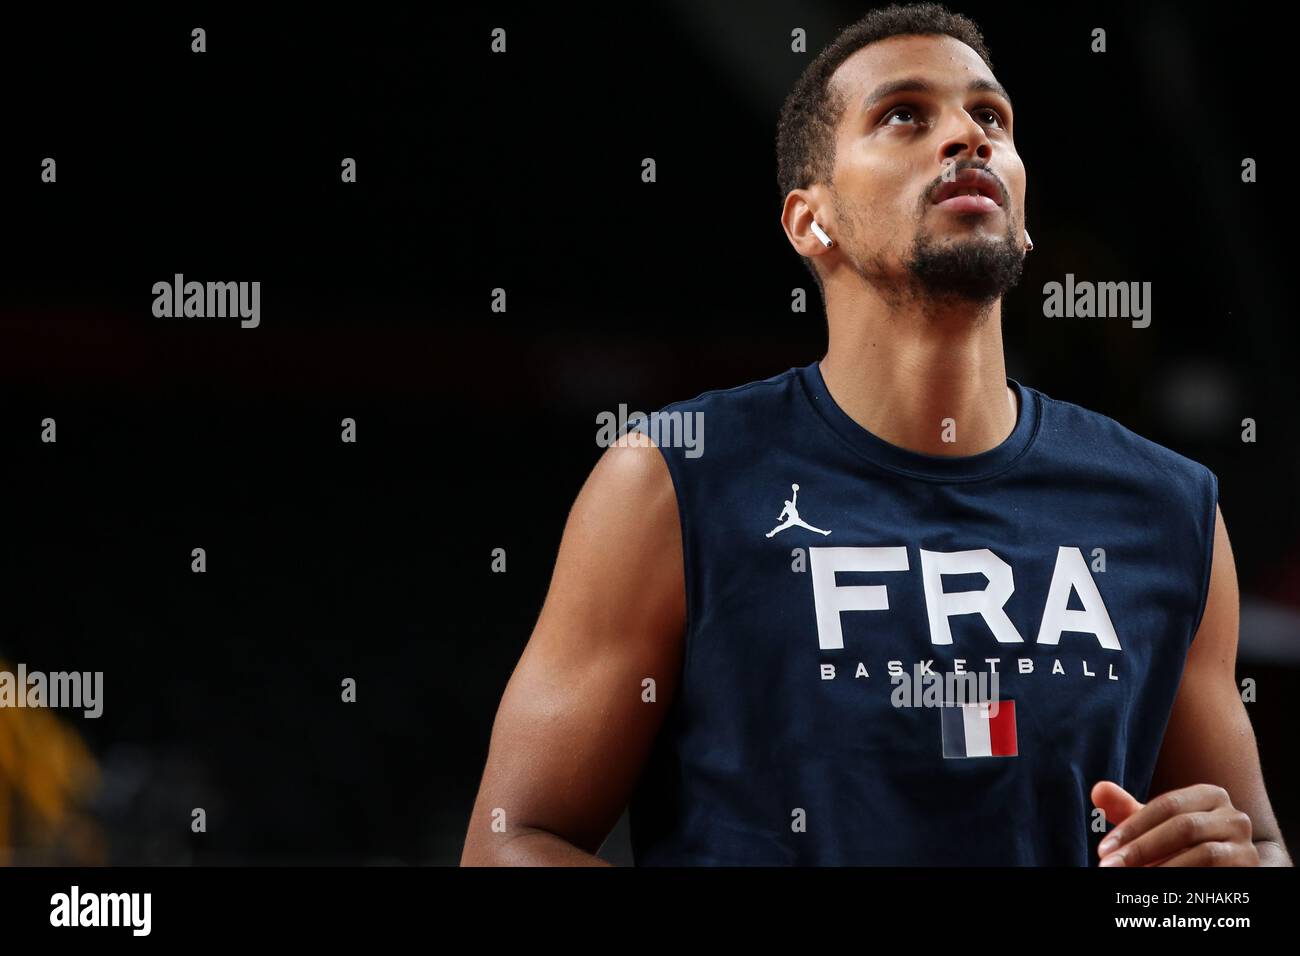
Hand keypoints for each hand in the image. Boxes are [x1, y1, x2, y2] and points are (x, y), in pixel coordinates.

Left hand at [1091, 781, 1258, 866]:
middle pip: (1183, 827)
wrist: (1229, 868)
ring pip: (1203, 854)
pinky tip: (1160, 887)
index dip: (1132, 827)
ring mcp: (1245, 844)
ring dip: (1163, 869)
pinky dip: (1184, 879)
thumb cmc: (1183, 842)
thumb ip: (1127, 809)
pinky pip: (1215, 874)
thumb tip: (1097, 789)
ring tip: (1133, 879)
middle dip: (1142, 849)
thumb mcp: (1155, 825)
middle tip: (1110, 867)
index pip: (1166, 806)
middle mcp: (1234, 816)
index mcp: (1210, 795)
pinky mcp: (1250, 870)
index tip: (1104, 850)